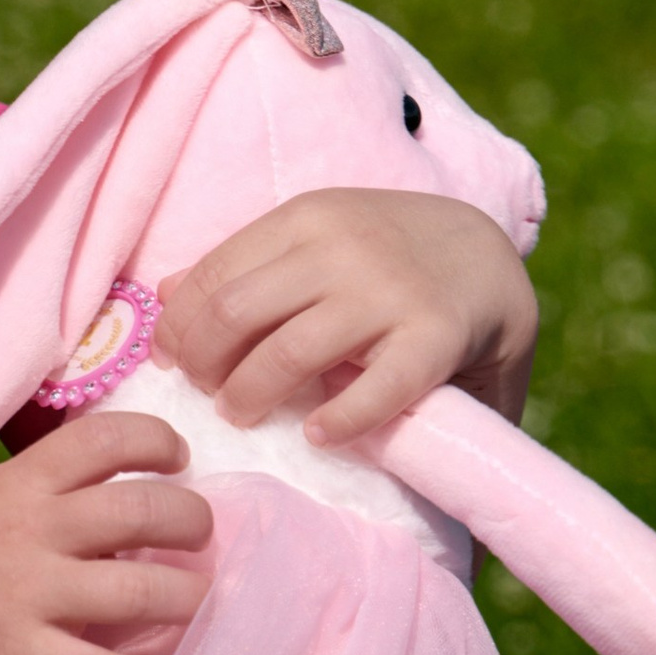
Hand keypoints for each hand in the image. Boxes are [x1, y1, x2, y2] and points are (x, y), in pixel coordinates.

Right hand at [0, 412, 212, 654]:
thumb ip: (29, 490)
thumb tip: (99, 491)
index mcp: (17, 481)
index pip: (107, 437)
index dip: (158, 441)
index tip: (177, 458)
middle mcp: (32, 528)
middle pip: (146, 509)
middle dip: (194, 522)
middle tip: (201, 537)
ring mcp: (28, 594)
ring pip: (144, 590)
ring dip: (186, 598)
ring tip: (191, 602)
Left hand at [156, 188, 537, 447]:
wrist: (488, 255)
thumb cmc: (388, 257)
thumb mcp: (316, 240)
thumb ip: (250, 264)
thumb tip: (167, 294)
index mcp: (304, 219)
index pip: (213, 276)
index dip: (180, 327)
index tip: (175, 363)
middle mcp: (340, 248)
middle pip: (234, 313)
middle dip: (205, 364)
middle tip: (209, 397)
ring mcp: (388, 292)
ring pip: (288, 353)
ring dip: (250, 396)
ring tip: (243, 417)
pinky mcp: (436, 339)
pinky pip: (374, 392)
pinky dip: (337, 422)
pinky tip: (318, 435)